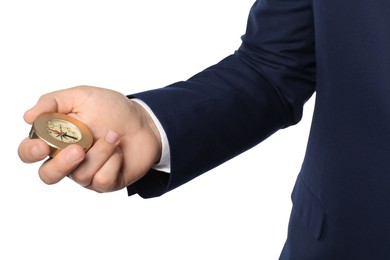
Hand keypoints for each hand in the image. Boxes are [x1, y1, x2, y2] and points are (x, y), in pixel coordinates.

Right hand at [18, 86, 161, 191]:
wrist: (145, 122)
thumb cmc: (112, 109)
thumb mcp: (83, 96)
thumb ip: (54, 102)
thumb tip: (28, 117)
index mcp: (56, 138)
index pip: (30, 151)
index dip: (30, 152)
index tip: (42, 146)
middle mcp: (67, 159)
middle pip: (48, 175)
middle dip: (61, 165)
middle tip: (78, 150)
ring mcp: (86, 173)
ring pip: (80, 175)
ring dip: (100, 152)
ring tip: (114, 135)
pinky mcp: (105, 182)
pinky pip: (101, 180)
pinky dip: (113, 162)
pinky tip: (120, 151)